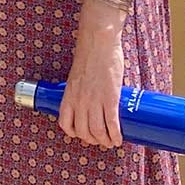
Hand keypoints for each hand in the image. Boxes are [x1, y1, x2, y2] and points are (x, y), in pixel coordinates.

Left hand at [58, 9, 124, 148]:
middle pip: (84, 131)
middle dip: (93, 140)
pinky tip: (119, 139)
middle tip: (100, 139)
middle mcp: (79, 101)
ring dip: (105, 141)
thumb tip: (90, 101)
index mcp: (68, 96)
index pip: (66, 124)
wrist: (98, 43)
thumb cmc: (88, 56)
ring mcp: (95, 101)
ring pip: (98, 131)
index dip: (74, 133)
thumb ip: (80, 90)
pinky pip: (112, 124)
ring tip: (110, 141)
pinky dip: (115, 135)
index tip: (83, 134)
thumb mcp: (76, 77)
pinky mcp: (110, 98)